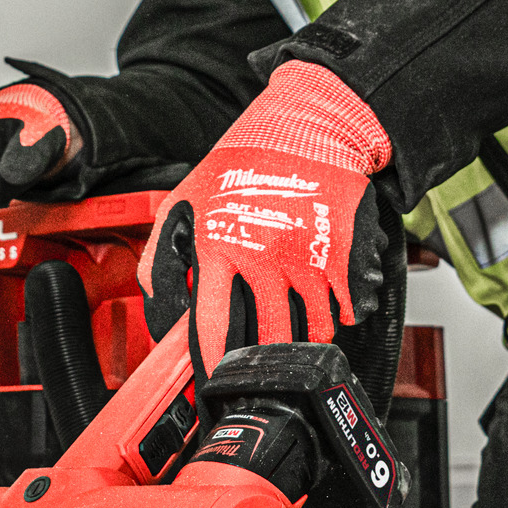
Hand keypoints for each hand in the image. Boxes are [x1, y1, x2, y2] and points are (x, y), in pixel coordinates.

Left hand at [141, 62, 391, 370]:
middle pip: (265, 335)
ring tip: (299, 341)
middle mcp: (262, 255)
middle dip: (264, 360)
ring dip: (306, 341)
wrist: (308, 124)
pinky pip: (348, 308)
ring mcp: (305, 256)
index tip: (215, 383)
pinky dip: (343, 317)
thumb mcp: (185, 199)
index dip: (212, 362)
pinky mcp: (341, 252)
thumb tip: (159, 307)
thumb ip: (162, 255)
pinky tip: (334, 310)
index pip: (211, 323)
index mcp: (220, 245)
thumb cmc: (246, 158)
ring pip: (311, 329)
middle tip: (262, 371)